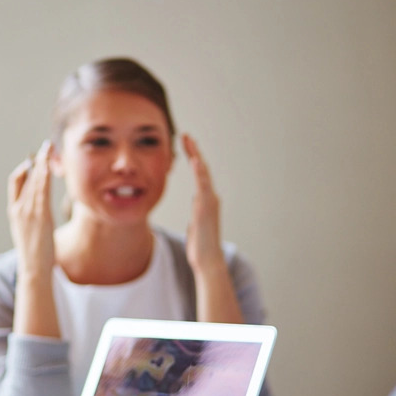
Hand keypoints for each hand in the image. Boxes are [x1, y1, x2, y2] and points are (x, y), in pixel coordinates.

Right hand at [8, 140, 55, 277]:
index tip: (33, 162)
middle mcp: (19, 208)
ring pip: (35, 181)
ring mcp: (29, 211)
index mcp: (14, 212)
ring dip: (42, 163)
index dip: (23, 170)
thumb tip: (39, 211)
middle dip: (37, 161)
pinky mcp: (41, 215)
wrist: (33, 269)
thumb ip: (32, 219)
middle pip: (26, 177)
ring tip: (49, 149)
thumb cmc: (34, 254)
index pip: (15, 183)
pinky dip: (45, 176)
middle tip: (46, 147)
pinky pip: (43, 190)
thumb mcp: (29, 233)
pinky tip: (50, 166)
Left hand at [182, 134, 223, 273]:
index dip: (193, 159)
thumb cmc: (200, 246)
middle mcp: (209, 197)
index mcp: (205, 201)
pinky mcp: (206, 207)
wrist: (207, 260)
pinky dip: (200, 172)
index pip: (198, 175)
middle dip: (194, 151)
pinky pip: (203, 186)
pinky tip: (195, 160)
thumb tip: (195, 209)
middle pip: (201, 169)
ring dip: (196, 156)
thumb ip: (196, 215)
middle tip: (186, 135)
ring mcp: (209, 201)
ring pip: (203, 174)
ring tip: (189, 141)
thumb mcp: (196, 225)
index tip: (185, 145)